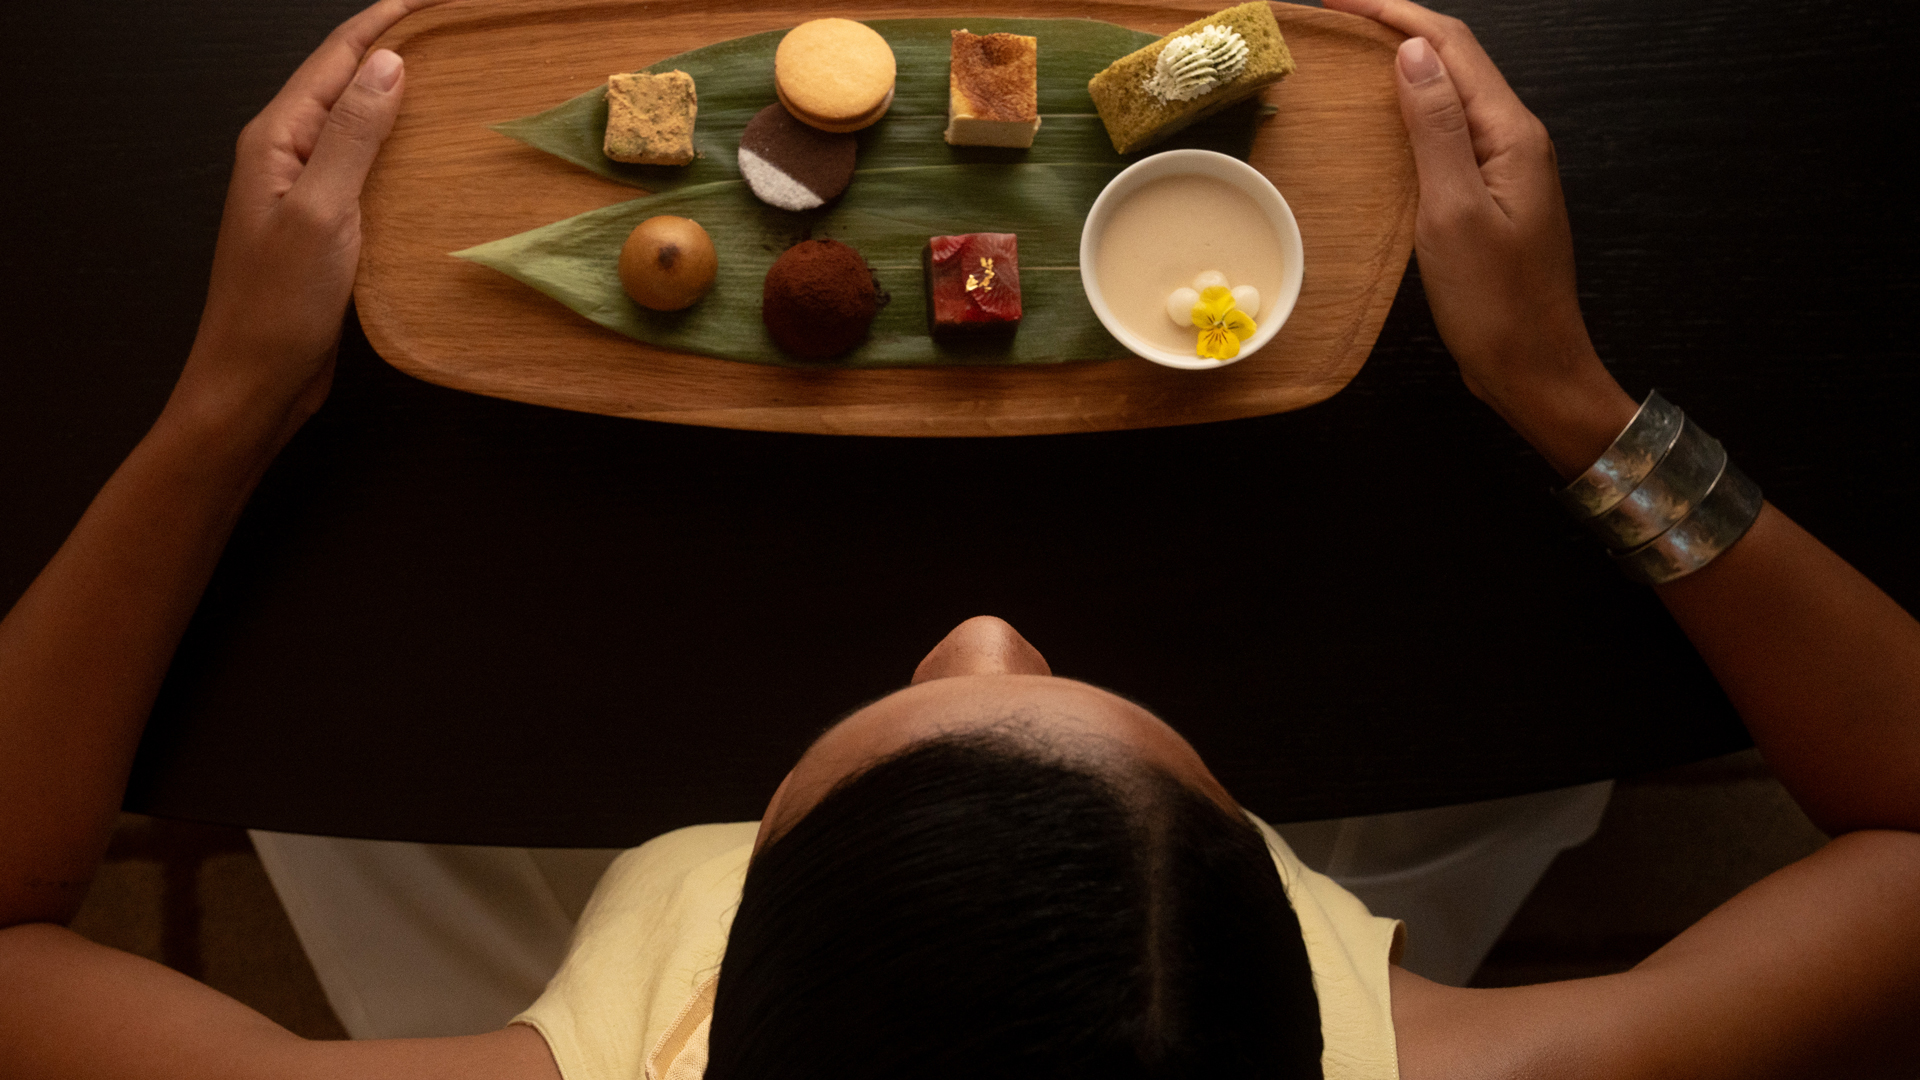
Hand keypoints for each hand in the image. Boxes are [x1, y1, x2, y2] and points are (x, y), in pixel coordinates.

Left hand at [166, 0, 437, 454]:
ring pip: (354, 122)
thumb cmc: (279, 306)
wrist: (253, 381)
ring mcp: (302, 189)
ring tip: (450, 76)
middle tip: (453, 31)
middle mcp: (285, 154)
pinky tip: (427, 153)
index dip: (385, 22)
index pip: (335, 57)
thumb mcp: (322, 213)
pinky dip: (395, 146)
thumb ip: (353, 136)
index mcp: (276, 139)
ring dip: (396, 94)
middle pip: (343, 80)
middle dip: (392, 46)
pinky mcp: (322, 224)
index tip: (436, 2)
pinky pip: (363, 166)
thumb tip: (387, 64)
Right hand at [1324, 0, 1636, 476]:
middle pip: (1457, 58)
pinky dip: (1416, 107)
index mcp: (1511, 134)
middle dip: (1399, 25)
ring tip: (1354, 53)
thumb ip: (1435, 128)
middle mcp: (1517, 139)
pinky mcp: (1495, 194)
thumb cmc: (1495, 306)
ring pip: (1455, 91)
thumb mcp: (1453, 212)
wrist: (1535, 369)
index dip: (1396, 12)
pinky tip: (1388, 118)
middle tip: (1339, 19)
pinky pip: (1454, 130)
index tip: (1340, 2)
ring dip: (1407, 62)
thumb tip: (1413, 52)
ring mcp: (1509, 167)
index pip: (1451, 45)